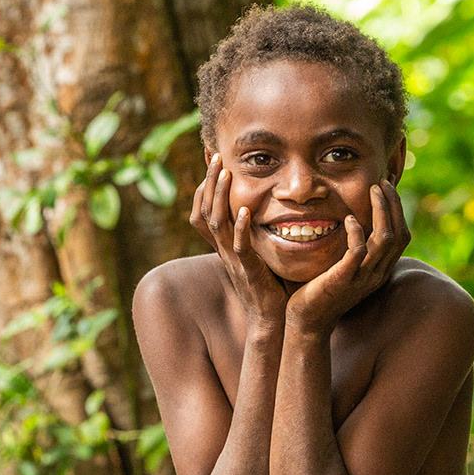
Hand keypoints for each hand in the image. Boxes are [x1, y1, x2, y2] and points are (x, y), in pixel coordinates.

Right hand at [190, 154, 286, 326]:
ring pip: (217, 224)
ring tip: (226, 172)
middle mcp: (224, 250)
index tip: (210, 161)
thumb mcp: (256, 253)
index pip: (202, 211)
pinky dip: (241, 228)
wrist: (271, 319)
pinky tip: (246, 211)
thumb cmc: (268, 286)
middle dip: (209, 181)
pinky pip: (240, 247)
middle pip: (204, 211)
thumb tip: (261, 209)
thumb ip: (253, 232)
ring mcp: (234, 260)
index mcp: (224, 245)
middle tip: (215, 156)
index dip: (203, 186)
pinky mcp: (248, 270)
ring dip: (220, 196)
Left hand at [286, 180, 409, 334]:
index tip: (385, 187)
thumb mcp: (345, 267)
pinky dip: (356, 233)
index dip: (397, 209)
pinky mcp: (343, 280)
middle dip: (393, 204)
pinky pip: (358, 253)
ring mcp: (362, 278)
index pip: (401, 235)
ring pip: (384, 240)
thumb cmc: (321, 291)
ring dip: (380, 211)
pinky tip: (348, 219)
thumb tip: (355, 222)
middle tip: (381, 182)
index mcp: (380, 270)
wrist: (307, 322)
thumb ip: (355, 248)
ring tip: (372, 191)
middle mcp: (377, 274)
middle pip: (398, 234)